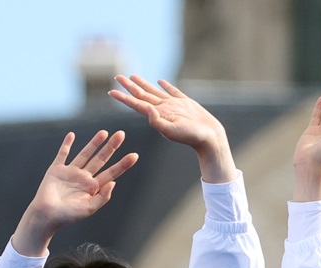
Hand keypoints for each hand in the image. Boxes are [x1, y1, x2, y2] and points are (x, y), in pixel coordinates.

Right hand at [12, 131, 138, 256]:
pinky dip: (66, 144)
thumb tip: (114, 183)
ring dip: (94, 143)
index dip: (123, 164)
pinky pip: (62, 154)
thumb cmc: (67, 216)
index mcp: (93, 188)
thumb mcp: (89, 209)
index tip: (135, 155)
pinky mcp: (56, 170)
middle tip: (121, 134)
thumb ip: (102, 197)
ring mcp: (70, 173)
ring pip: (85, 154)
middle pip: (101, 159)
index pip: (111, 173)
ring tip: (104, 132)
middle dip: (111, 147)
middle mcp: (83, 178)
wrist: (46, 216)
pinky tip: (72, 135)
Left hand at [109, 75, 234, 182]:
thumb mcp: (172, 130)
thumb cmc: (192, 137)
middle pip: (142, 95)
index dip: (123, 98)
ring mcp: (173, 105)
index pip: (136, 104)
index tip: (110, 91)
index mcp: (157, 115)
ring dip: (143, 84)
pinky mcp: (185, 103)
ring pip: (154, 92)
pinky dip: (165, 86)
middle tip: (117, 77)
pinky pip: (172, 91)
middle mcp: (163, 109)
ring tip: (133, 76)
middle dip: (129, 86)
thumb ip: (158, 121)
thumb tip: (147, 109)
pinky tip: (160, 81)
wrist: (210, 138)